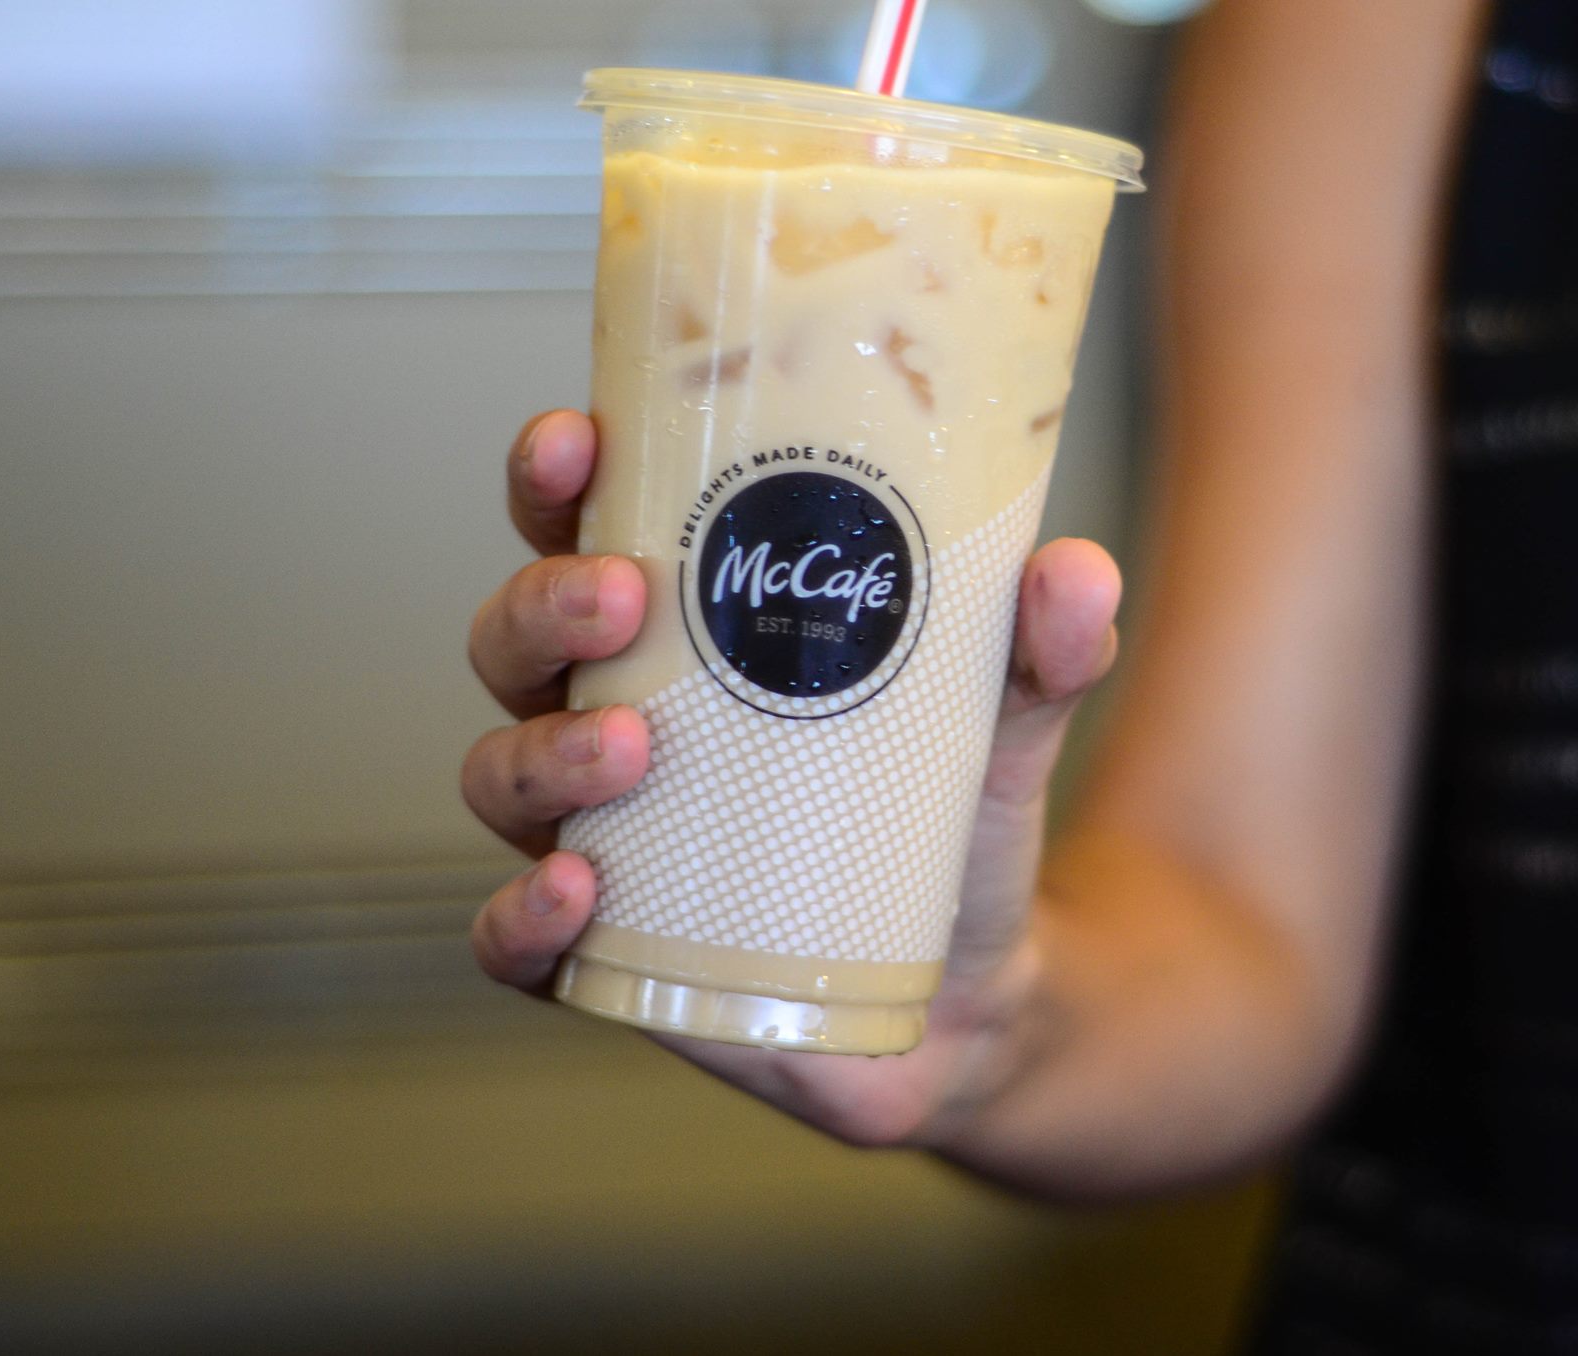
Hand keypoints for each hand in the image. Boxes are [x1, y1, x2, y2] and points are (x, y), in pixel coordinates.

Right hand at [461, 410, 1121, 1146]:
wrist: (975, 995)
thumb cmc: (949, 824)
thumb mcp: (1005, 721)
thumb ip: (1041, 648)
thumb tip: (1076, 572)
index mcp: (688, 631)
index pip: (588, 530)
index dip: (555, 480)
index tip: (578, 438)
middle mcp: (615, 718)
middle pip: (517, 637)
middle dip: (546, 602)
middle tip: (624, 595)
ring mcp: (599, 838)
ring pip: (500, 773)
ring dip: (542, 749)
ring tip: (629, 747)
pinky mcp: (607, 954)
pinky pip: (512, 938)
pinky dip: (524, 913)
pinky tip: (578, 891)